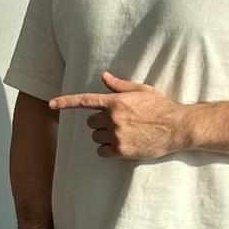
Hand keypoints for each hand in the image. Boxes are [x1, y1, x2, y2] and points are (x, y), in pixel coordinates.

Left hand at [49, 71, 188, 158]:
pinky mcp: (122, 150)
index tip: (51, 104)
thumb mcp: (141, 90)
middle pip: (90, 122)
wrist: (177, 127)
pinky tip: (122, 145)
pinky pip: (102, 151)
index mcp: (115, 101)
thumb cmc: (161, 106)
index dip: (65, 102)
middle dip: (100, 122)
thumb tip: (104, 76)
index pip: (85, 101)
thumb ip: (119, 86)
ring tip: (124, 133)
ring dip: (104, 136)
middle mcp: (113, 118)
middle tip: (118, 122)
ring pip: (96, 137)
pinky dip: (109, 150)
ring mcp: (116, 134)